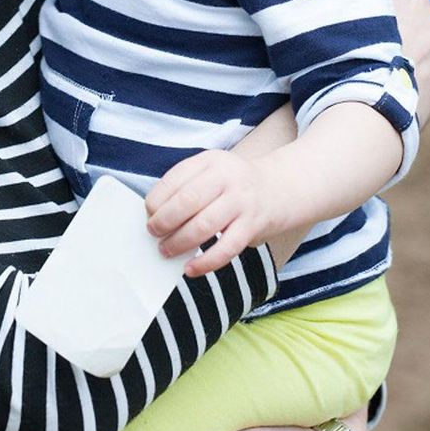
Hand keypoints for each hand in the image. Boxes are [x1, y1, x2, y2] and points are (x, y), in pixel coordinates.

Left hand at [145, 150, 287, 276]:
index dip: (156, 200)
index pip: (175, 179)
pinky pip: (226, 248)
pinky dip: (205, 262)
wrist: (280, 187)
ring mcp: (242, 201)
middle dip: (164, 221)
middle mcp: (227, 177)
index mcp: (210, 161)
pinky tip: (190, 269)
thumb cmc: (233, 185)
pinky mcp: (253, 225)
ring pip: (204, 226)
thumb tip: (154, 217)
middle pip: (187, 201)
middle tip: (154, 233)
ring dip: (179, 242)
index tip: (149, 214)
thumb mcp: (211, 172)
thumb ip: (186, 188)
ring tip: (166, 250)